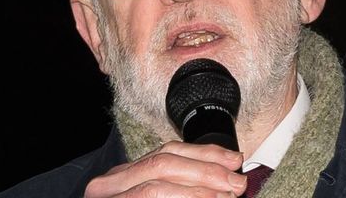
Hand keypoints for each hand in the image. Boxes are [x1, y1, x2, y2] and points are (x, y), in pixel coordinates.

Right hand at [83, 141, 247, 196]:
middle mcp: (108, 186)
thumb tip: (225, 177)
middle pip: (162, 163)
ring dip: (199, 188)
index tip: (234, 160)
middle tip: (237, 181)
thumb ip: (181, 188)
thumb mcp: (159, 194)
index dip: (203, 154)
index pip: (165, 153)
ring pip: (156, 185)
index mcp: (121, 179)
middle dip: (206, 169)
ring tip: (227, 193)